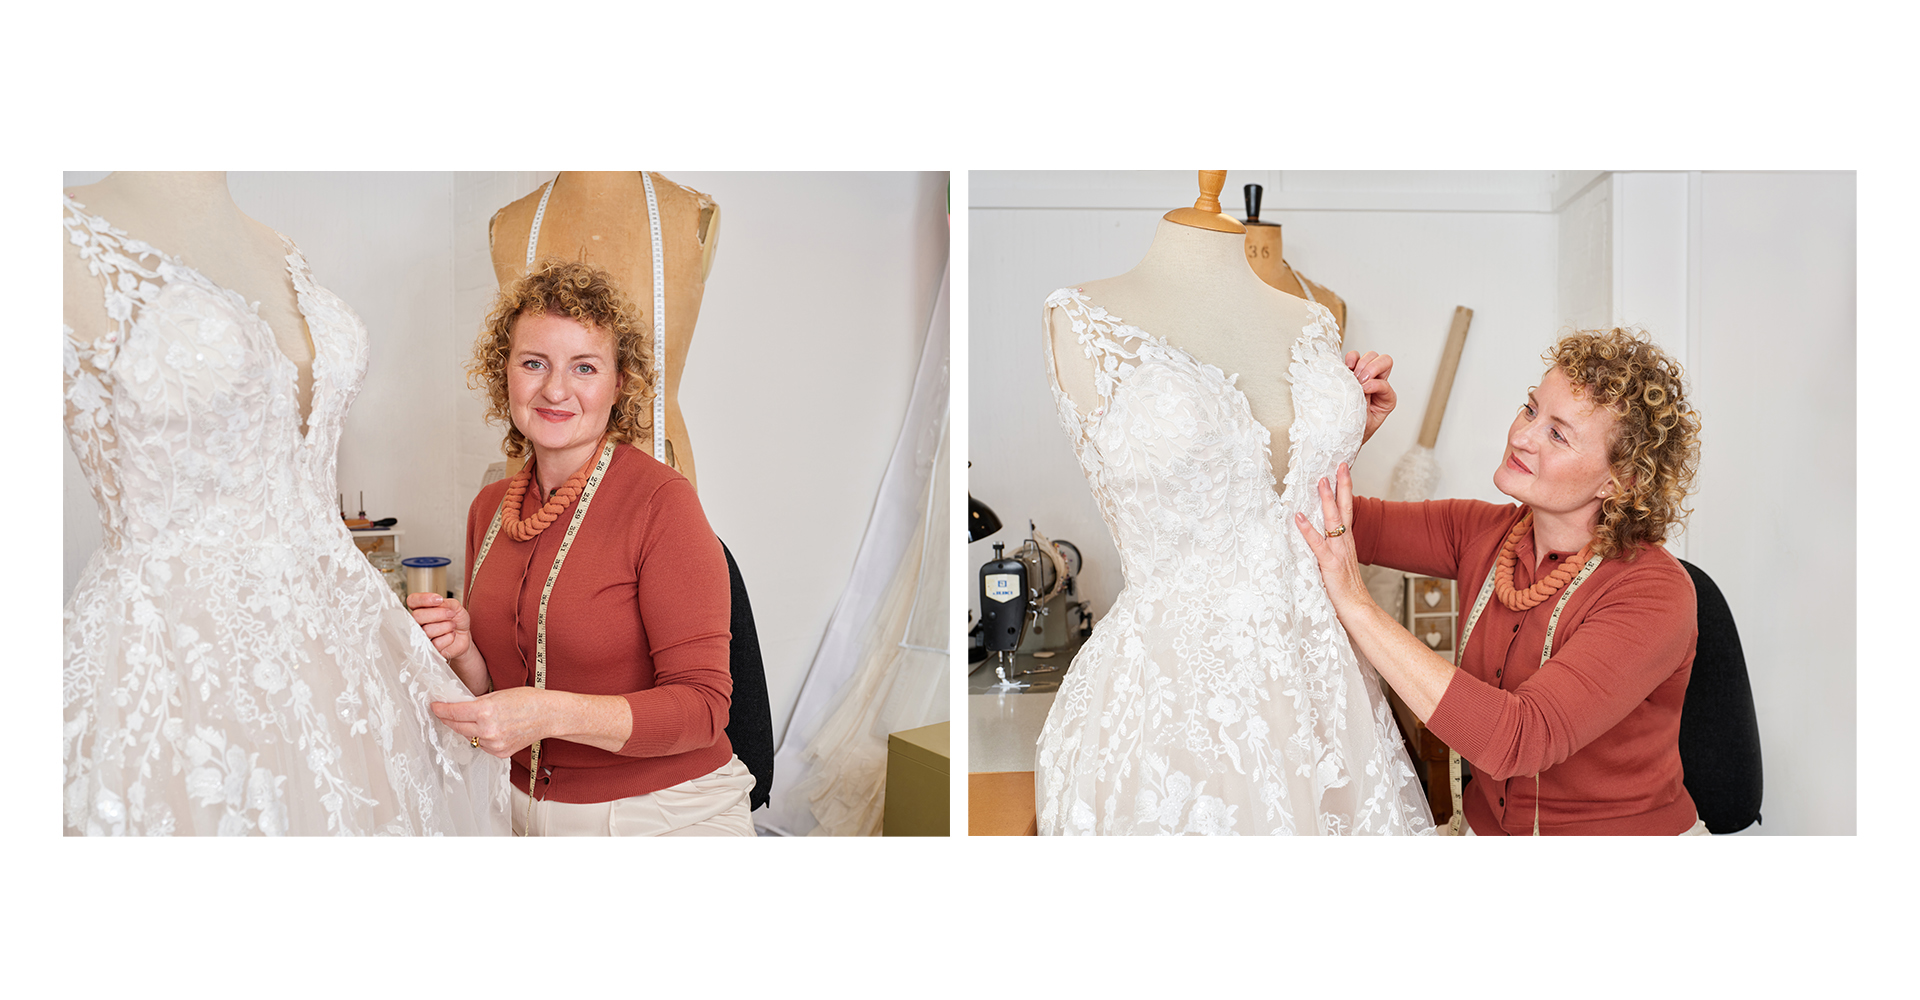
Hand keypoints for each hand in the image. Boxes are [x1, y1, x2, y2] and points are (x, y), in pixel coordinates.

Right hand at [408, 592, 471, 661]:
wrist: (464, 636)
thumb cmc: (457, 620)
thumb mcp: (455, 606)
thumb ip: (447, 602)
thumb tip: (440, 603)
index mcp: (421, 609)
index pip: (412, 601)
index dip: (423, 599)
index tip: (439, 600)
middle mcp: (418, 623)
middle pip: (417, 616)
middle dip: (439, 614)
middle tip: (451, 614)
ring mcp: (422, 637)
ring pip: (427, 630)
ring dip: (446, 626)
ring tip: (452, 625)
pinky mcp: (429, 649)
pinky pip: (436, 643)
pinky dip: (449, 638)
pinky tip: (451, 635)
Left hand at [430, 687, 556, 758]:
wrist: (548, 715)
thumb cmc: (528, 700)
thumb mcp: (498, 695)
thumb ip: (476, 702)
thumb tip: (459, 707)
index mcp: (485, 711)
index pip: (454, 712)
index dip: (441, 709)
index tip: (435, 706)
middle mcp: (487, 730)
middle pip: (457, 727)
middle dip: (449, 719)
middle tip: (444, 712)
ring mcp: (494, 743)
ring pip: (469, 737)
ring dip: (467, 729)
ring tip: (478, 719)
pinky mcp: (500, 753)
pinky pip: (482, 745)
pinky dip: (482, 738)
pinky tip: (492, 729)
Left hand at [1294, 463, 1371, 617]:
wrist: (1358, 610)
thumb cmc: (1345, 591)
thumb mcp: (1337, 565)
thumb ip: (1329, 550)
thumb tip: (1317, 538)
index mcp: (1345, 542)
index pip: (1347, 511)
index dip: (1345, 491)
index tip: (1342, 471)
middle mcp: (1344, 543)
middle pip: (1345, 508)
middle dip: (1342, 485)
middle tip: (1339, 464)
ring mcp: (1338, 552)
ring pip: (1333, 520)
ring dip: (1326, 499)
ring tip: (1321, 480)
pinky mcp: (1330, 564)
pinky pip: (1317, 544)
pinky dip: (1307, 529)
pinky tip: (1298, 517)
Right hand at [1344, 350, 1395, 444]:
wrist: (1339, 435)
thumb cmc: (1354, 431)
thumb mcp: (1365, 422)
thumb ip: (1366, 403)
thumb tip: (1361, 386)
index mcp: (1386, 398)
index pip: (1386, 384)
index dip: (1375, 384)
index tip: (1363, 390)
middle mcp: (1377, 384)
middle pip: (1385, 362)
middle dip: (1373, 368)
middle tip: (1360, 379)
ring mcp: (1364, 377)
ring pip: (1372, 356)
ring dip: (1363, 363)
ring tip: (1354, 375)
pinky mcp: (1351, 373)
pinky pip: (1354, 357)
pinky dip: (1351, 358)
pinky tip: (1347, 365)